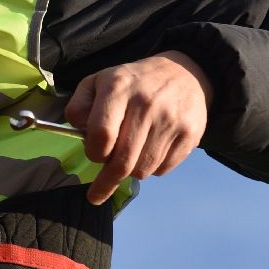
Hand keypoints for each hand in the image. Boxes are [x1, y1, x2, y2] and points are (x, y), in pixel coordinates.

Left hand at [65, 50, 213, 205]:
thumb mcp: (97, 82)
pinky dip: (151, 169)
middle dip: (106, 181)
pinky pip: (163, 169)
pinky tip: (148, 151)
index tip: (93, 155)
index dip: (94, 152)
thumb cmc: (131, 83)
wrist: (183, 74)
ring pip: (143, 169)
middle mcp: (146, 104)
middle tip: (96, 194)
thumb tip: (79, 134)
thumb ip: (79, 106)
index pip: (102, 134)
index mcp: (118, 88)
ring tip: (128, 156)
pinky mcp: (190, 135)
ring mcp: (170, 121)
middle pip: (123, 160)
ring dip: (130, 172)